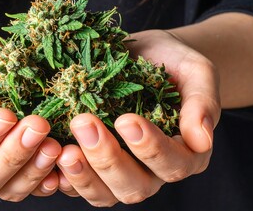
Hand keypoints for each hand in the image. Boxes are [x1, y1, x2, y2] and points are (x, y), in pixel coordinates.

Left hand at [56, 30, 220, 206]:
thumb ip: (202, 103)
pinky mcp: (94, 167)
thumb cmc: (172, 63)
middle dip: (107, 158)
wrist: (145, 56)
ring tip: (63, 149)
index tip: (127, 119)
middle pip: (134, 186)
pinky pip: (79, 185)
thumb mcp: (196, 72)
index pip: (172, 164)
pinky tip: (50, 158)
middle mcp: (153, 172)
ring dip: (83, 175)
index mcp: (185, 153)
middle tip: (84, 123)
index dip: (150, 148)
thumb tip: (202, 139)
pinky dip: (64, 178)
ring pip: (105, 194)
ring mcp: (122, 172)